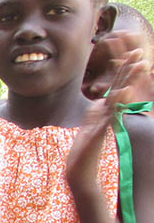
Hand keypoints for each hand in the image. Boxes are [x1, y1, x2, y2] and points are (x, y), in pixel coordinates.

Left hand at [67, 36, 148, 190]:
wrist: (80, 169)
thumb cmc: (85, 150)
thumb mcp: (90, 126)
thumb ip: (96, 112)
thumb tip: (101, 101)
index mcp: (106, 112)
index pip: (117, 87)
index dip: (123, 71)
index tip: (132, 55)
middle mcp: (110, 115)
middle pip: (122, 88)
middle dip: (130, 70)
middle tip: (141, 53)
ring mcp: (107, 122)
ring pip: (121, 98)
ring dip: (129, 81)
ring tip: (139, 65)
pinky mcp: (102, 131)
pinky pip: (112, 114)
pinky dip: (117, 102)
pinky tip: (122, 90)